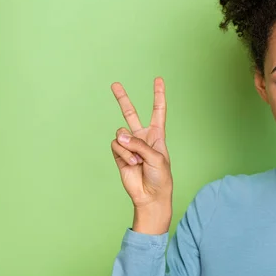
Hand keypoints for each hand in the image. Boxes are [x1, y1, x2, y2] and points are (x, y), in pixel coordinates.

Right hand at [110, 77, 172, 210]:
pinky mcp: (119, 155)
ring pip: (121, 134)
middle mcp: (142, 137)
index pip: (158, 110)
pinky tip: (131, 163)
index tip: (158, 80)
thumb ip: (139, 144)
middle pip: (130, 113)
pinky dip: (123, 154)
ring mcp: (129, 145)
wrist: (150, 195)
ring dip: (129, 147)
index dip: (158, 95)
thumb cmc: (160, 176)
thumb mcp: (157, 157)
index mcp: (157, 134)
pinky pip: (116, 146)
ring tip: (138, 161)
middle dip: (123, 98)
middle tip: (115, 84)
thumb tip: (119, 136)